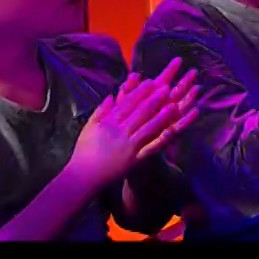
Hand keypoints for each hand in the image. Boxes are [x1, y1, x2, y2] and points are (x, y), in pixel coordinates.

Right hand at [69, 59, 201, 185]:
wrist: (84, 176)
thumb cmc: (85, 150)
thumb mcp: (89, 127)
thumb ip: (101, 111)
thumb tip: (111, 95)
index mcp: (108, 123)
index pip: (127, 104)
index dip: (140, 92)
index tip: (151, 81)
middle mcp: (120, 133)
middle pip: (139, 113)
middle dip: (154, 99)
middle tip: (167, 87)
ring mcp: (129, 146)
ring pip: (147, 128)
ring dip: (161, 116)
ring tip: (174, 105)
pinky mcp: (135, 160)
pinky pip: (150, 148)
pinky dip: (162, 139)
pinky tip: (172, 130)